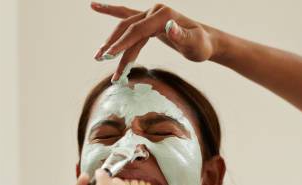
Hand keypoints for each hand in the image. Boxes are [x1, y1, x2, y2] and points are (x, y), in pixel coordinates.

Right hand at [91, 2, 219, 80]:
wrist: (206, 41)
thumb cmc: (202, 45)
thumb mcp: (195, 44)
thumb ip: (182, 36)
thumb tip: (169, 27)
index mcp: (163, 15)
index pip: (138, 30)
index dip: (123, 44)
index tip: (110, 57)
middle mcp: (155, 11)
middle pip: (128, 28)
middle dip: (113, 45)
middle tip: (100, 60)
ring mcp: (150, 14)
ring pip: (125, 28)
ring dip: (112, 42)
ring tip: (98, 57)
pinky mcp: (148, 21)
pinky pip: (126, 16)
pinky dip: (111, 11)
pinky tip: (95, 6)